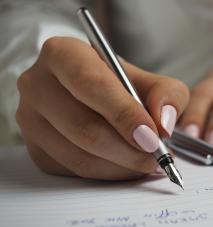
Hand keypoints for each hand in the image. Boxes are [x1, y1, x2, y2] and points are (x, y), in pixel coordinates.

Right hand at [16, 37, 188, 179]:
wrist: (97, 95)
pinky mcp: (36, 148)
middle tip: (157, 156)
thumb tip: (163, 124)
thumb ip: (167, 95)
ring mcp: (31, 119)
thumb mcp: (152, 80)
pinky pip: (74, 170)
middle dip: (128, 149)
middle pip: (84, 126)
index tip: (152, 136)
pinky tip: (127, 165)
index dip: (124, 113)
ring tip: (148, 162)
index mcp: (63, 54)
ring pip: (79, 155)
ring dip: (121, 165)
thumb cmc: (123, 85)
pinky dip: (108, 173)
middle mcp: (38, 84)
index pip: (91, 84)